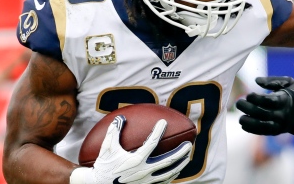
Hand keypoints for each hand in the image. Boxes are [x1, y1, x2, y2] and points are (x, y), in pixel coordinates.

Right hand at [70, 116, 191, 183]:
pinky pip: (163, 182)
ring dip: (180, 165)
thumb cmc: (104, 166)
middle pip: (168, 161)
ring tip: (187, 156)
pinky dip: (172, 175)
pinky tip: (176, 170)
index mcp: (136, 160)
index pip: (152, 143)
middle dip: (180, 152)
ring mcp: (146, 181)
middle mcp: (144, 171)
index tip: (163, 122)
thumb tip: (121, 117)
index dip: (158, 131)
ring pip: (169, 173)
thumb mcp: (106, 148)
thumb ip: (114, 132)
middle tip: (189, 144)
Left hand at [237, 76, 293, 152]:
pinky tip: (244, 124)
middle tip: (239, 103)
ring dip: (249, 122)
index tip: (249, 95)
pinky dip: (253, 130)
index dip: (257, 99)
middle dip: (249, 109)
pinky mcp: (278, 131)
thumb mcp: (288, 82)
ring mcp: (281, 124)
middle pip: (263, 113)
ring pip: (263, 126)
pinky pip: (264, 132)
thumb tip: (256, 80)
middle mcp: (283, 114)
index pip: (269, 101)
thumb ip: (272, 80)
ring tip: (240, 118)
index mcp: (286, 100)